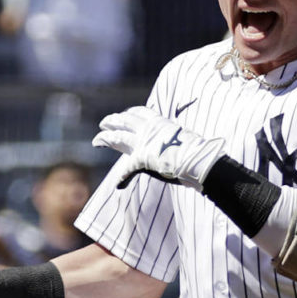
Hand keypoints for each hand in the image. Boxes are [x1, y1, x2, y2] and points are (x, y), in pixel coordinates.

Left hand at [92, 106, 225, 190]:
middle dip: (112, 121)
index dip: (129, 113)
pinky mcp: (141, 159)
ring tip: (98, 140)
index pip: (140, 112)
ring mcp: (143, 144)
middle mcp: (148, 130)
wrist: (199, 161)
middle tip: (103, 123)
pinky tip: (118, 184)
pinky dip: (122, 178)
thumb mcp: (181, 136)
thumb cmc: (196, 151)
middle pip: (124, 122)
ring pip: (118, 138)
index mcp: (159, 122)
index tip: (124, 114)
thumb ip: (170, 136)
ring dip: (106, 138)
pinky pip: (127, 169)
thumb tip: (171, 141)